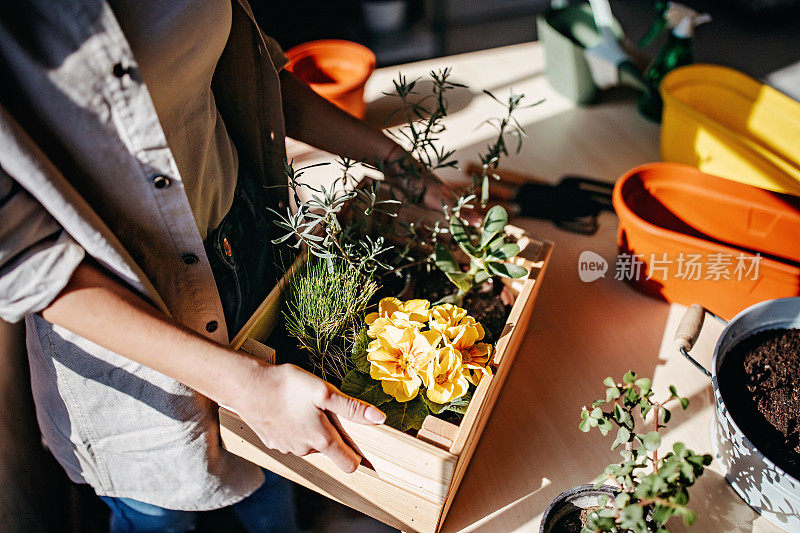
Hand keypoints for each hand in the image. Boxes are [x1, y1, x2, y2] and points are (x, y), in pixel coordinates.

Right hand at [231, 363, 385, 472]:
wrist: (247, 386)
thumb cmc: (287, 386)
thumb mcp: (324, 391)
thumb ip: (352, 408)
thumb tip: (379, 419)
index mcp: (322, 440)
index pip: (349, 464)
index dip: (357, 455)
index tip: (360, 441)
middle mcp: (305, 450)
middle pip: (330, 451)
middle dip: (333, 434)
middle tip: (326, 409)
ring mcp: (287, 448)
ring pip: (310, 445)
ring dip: (312, 430)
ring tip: (304, 406)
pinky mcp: (273, 442)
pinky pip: (292, 440)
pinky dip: (294, 429)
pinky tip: (288, 410)